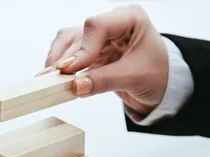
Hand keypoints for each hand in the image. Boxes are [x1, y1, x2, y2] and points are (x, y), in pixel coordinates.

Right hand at [37, 5, 168, 116]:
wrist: (162, 84)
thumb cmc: (158, 74)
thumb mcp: (135, 78)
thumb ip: (105, 81)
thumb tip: (76, 87)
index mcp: (130, 18)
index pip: (97, 26)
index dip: (82, 48)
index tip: (71, 70)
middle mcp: (112, 23)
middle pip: (79, 34)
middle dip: (65, 59)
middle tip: (51, 80)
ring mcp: (100, 36)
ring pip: (69, 41)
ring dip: (57, 60)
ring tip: (47, 80)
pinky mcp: (91, 50)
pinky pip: (69, 53)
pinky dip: (60, 66)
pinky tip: (52, 79)